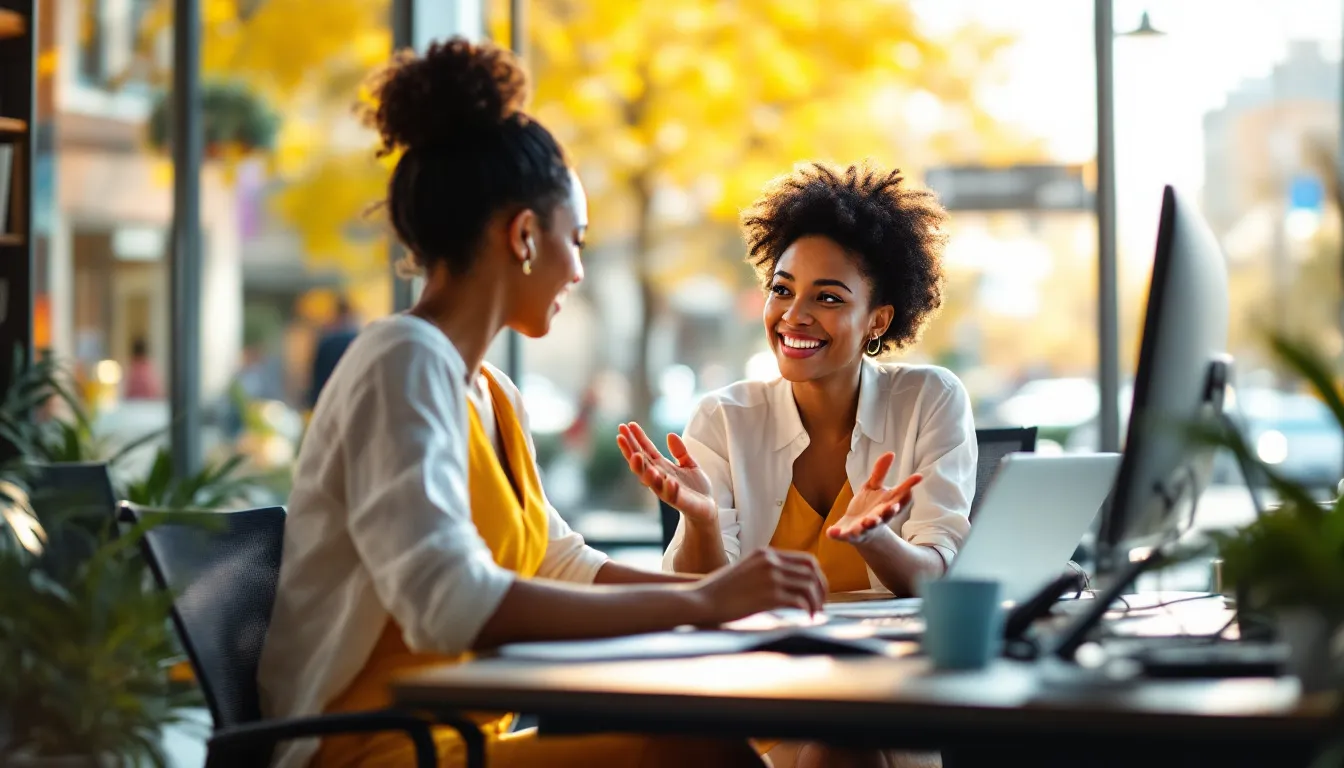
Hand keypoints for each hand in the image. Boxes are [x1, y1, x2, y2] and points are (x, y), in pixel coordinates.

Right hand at [616, 422, 716, 524]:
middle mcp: (659, 477)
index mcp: (661, 466)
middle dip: (630, 449)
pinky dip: (667, 487)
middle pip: (641, 462)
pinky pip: (670, 494)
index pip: (646, 450)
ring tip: (636, 455)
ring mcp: (666, 489)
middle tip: (620, 434)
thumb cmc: (696, 487)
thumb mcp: (689, 463)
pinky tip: (666, 479)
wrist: (708, 508)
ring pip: (649, 479)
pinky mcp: (678, 500)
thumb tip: (670, 435)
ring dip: (641, 468)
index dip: (637, 438)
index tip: (628, 425)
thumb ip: (680, 451)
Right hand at [691, 549, 827, 623]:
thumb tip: (787, 583)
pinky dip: (808, 610)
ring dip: (816, 602)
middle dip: (821, 589)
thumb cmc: (720, 591)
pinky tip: (806, 619)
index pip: (806, 560)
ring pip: (809, 586)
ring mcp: (771, 577)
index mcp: (766, 554)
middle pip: (812, 572)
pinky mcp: (769, 595)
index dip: (818, 576)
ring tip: (814, 614)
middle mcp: (771, 562)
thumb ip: (765, 571)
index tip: (818, 591)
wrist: (702, 600)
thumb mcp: (745, 570)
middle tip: (821, 604)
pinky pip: (800, 601)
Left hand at [827, 453, 921, 543]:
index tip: (915, 483)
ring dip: (868, 524)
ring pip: (867, 527)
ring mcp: (863, 527)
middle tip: (893, 507)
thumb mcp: (873, 487)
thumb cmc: (869, 507)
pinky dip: (838, 534)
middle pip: (886, 516)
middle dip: (889, 512)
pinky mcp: (848, 534)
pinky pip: (843, 535)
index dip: (906, 493)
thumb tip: (890, 453)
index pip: (899, 499)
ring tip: (867, 521)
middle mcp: (878, 518)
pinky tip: (832, 531)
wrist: (857, 531)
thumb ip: (880, 473)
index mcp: (886, 506)